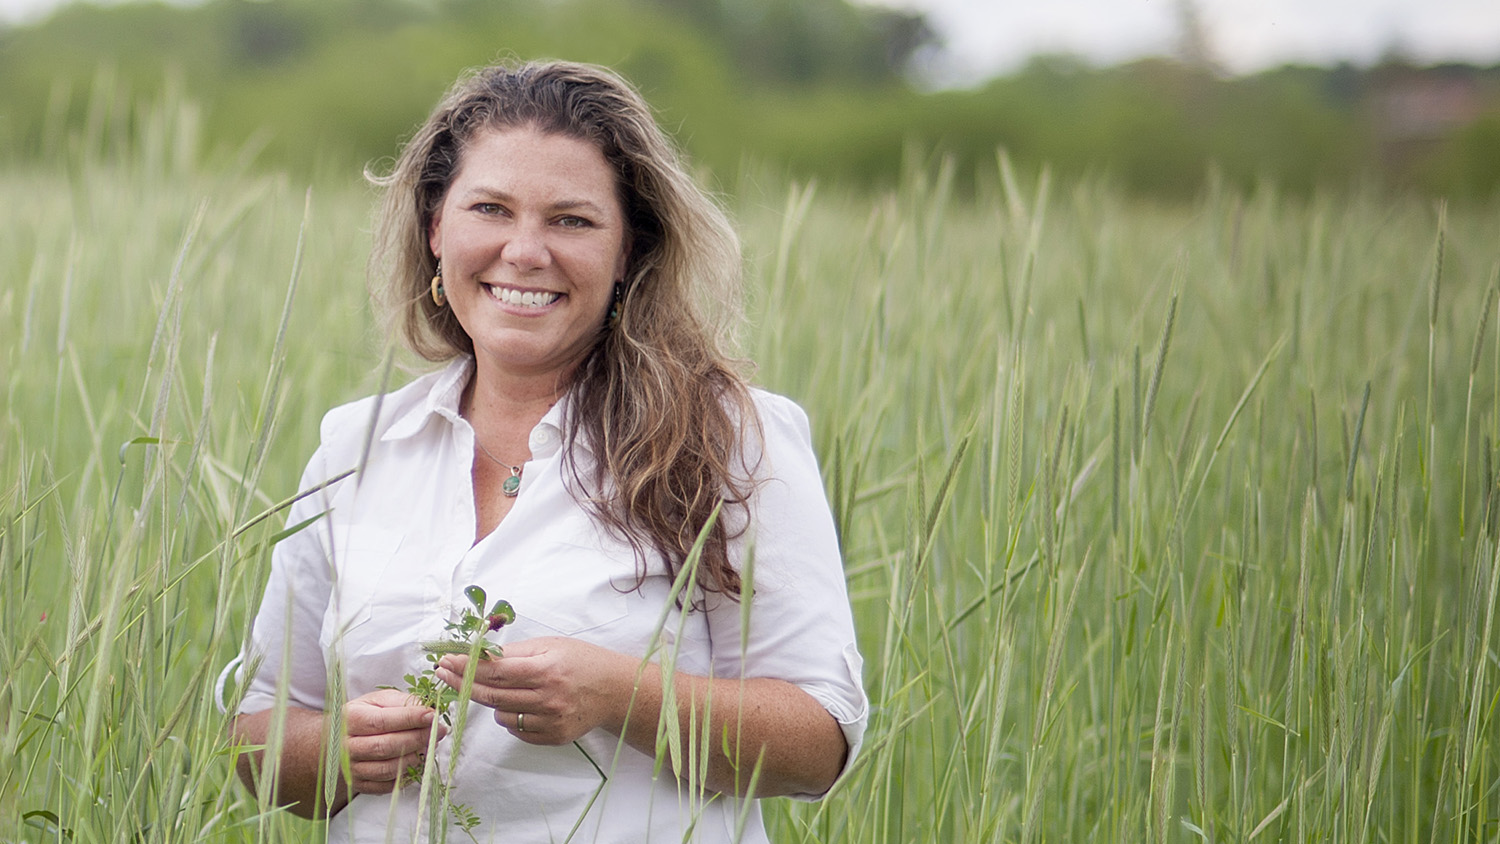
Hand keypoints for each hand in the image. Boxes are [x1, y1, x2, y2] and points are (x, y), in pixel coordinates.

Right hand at [343, 688, 447, 794]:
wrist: (339, 740)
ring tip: (429, 746)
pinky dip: (407, 774)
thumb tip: (426, 710)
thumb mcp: (379, 700)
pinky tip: (417, 761)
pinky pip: (388, 784)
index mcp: (350, 719)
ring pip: (388, 768)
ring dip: (415, 758)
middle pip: (386, 746)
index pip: (382, 721)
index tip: (432, 716)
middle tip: (439, 731)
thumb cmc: (364, 716)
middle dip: (418, 739)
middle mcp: (347, 746)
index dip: (410, 719)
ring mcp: (352, 768)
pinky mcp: (360, 784)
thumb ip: (401, 702)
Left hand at [434, 636, 630, 745]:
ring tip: (506, 688)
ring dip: (493, 702)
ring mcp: (551, 721)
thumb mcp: (550, 645)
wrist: (614, 690)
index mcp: (546, 669)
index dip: (466, 667)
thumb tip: (477, 656)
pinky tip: (522, 704)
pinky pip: (516, 730)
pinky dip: (511, 717)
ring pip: (500, 715)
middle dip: (463, 684)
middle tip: (445, 674)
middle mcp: (548, 697)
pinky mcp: (553, 738)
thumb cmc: (580, 661)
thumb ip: (514, 653)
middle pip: (491, 696)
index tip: (445, 661)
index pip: (495, 671)